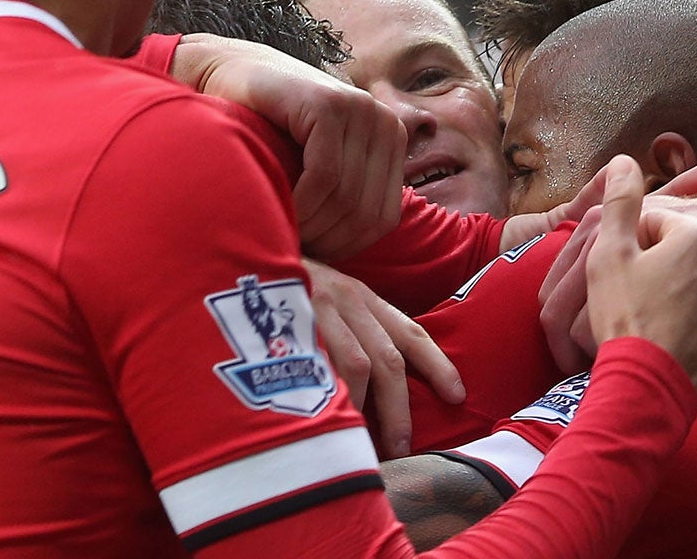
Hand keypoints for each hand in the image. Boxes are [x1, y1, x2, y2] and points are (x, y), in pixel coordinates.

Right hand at [178, 34, 406, 258]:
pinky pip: (326, 175)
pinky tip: (281, 207)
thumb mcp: (319, 164)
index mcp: (391, 140)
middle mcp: (385, 122)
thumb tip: (355, 278)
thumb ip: (344, 197)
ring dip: (311, 225)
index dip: (344, 247)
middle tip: (292, 246)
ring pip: (347, 197)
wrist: (231, 74)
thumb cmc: (269, 130)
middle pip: (365, 212)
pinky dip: (303, 203)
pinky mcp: (331, 105)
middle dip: (326, 241)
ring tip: (282, 227)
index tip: (310, 254)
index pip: (381, 219)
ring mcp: (361, 109)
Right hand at [304, 260, 464, 459]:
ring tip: (365, 447)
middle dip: (400, 409)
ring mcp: (315, 308)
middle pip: (388, 360)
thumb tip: (387, 381)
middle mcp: (345, 298)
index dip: (438, 366)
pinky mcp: (286, 321)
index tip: (458, 397)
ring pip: (355, 366)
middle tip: (403, 447)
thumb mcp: (328, 297)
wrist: (237, 249)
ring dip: (364, 411)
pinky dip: (327, 397)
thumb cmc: (285, 287)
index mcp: (361, 295)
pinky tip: (326, 423)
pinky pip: (314, 366)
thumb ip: (356, 327)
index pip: (411, 333)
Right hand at [583, 156, 696, 399]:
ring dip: (680, 292)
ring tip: (653, 319)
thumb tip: (624, 158)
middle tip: (635, 298)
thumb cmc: (625, 312)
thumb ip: (621, 199)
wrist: (648, 384)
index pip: (657, 224)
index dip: (631, 247)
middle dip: (659, 267)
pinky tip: (673, 335)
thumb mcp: (610, 251)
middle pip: (683, 252)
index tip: (620, 273)